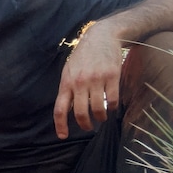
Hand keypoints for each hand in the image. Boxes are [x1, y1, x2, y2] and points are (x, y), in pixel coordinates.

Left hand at [53, 24, 122, 138]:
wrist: (101, 36)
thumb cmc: (83, 57)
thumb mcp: (69, 71)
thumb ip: (68, 90)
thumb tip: (67, 110)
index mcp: (66, 83)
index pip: (60, 109)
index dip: (60, 125)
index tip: (63, 136)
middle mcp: (80, 82)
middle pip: (81, 113)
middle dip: (85, 125)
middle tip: (89, 127)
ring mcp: (96, 79)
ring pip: (98, 109)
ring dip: (101, 117)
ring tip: (101, 117)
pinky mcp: (112, 76)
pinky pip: (113, 100)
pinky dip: (113, 107)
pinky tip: (112, 107)